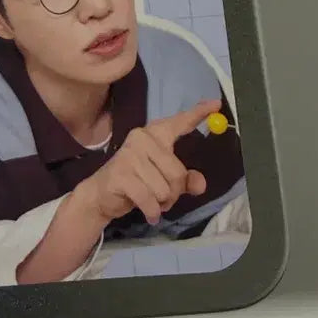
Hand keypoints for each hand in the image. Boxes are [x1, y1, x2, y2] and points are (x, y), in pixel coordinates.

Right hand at [74, 99, 220, 226]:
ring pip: (165, 189)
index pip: (179, 123)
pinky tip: (149, 213)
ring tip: (150, 200)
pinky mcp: (121, 174)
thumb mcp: (164, 180)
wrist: (102, 194)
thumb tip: (200, 183)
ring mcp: (130, 155)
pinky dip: (152, 212)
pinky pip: (150, 199)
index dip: (198, 113)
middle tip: (162, 197)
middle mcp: (142, 138)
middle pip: (177, 172)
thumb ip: (185, 180)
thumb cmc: (137, 181)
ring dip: (162, 203)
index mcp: (154, 134)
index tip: (216, 104)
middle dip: (174, 192)